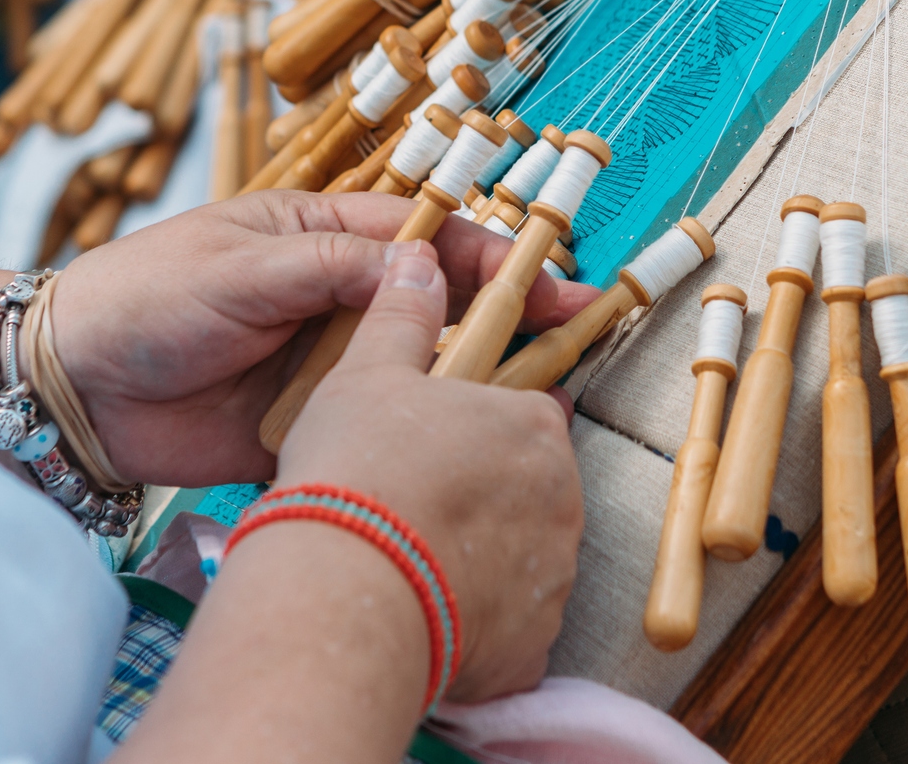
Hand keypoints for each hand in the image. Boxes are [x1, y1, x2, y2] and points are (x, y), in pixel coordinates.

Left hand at [49, 190, 600, 486]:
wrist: (68, 391)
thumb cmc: (142, 300)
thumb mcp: (241, 269)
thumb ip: (333, 268)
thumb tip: (424, 265)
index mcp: (322, 239)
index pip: (428, 240)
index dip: (495, 258)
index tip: (552, 281)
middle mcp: (336, 300)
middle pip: (439, 306)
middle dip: (505, 319)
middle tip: (572, 339)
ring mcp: (327, 367)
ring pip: (417, 372)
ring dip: (469, 384)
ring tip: (533, 402)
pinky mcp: (313, 428)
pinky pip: (378, 429)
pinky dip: (418, 438)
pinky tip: (462, 450)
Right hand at [277, 243, 581, 700]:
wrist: (342, 595)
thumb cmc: (358, 473)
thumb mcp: (367, 374)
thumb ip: (402, 315)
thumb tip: (419, 258)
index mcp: (536, 428)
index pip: (529, 415)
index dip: (481, 427)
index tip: (441, 443)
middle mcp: (564, 502)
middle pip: (530, 491)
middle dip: (485, 497)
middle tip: (414, 505)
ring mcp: (553, 578)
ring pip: (521, 562)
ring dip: (479, 562)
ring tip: (408, 563)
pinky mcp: (530, 649)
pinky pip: (508, 632)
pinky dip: (472, 626)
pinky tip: (420, 616)